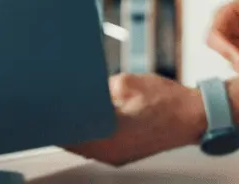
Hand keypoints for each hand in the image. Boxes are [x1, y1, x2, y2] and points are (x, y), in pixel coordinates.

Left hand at [65, 74, 206, 165]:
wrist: (195, 115)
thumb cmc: (167, 101)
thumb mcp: (125, 84)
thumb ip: (96, 89)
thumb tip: (77, 91)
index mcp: (108, 140)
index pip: (67, 135)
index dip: (53, 119)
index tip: (43, 107)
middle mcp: (111, 153)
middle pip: (74, 140)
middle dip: (63, 121)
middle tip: (54, 102)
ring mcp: (118, 154)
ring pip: (85, 141)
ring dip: (78, 125)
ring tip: (72, 105)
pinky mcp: (124, 150)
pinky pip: (99, 141)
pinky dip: (91, 128)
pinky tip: (92, 112)